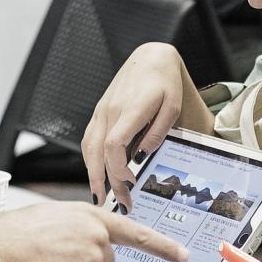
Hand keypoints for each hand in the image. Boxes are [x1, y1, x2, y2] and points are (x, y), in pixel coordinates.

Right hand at [81, 43, 191, 209]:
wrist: (149, 58)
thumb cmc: (164, 82)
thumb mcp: (172, 106)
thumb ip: (158, 132)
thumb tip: (143, 157)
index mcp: (130, 109)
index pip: (114, 145)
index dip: (119, 168)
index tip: (131, 183)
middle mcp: (110, 111)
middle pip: (98, 152)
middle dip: (105, 181)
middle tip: (118, 203)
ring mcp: (101, 111)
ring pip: (89, 148)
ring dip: (93, 174)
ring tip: (101, 197)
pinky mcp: (99, 112)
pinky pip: (89, 140)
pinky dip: (91, 160)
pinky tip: (98, 175)